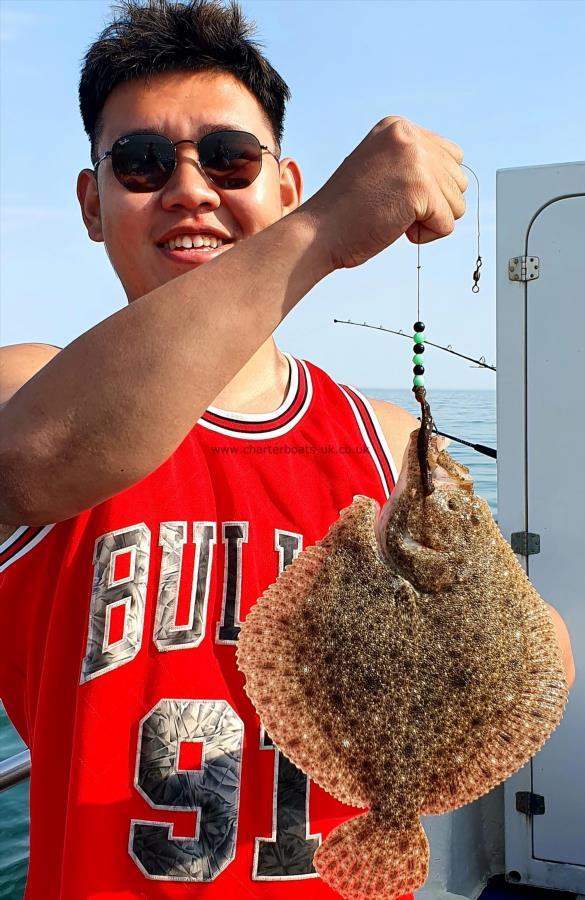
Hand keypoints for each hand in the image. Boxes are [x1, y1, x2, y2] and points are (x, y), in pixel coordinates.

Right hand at [302, 116, 466, 268]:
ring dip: (429, 221)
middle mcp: (408, 136)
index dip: (429, 188)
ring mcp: (415, 159)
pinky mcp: (420, 188)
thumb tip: (456, 177)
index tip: (392, 195)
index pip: (450, 157)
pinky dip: (425, 236)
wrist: (318, 232)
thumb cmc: (347, 212)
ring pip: (456, 203)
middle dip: (432, 204)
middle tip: (392, 208)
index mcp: (398, 127)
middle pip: (457, 180)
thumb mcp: (381, 169)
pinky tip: (396, 229)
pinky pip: (447, 224)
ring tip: (393, 217)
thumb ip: (413, 163)